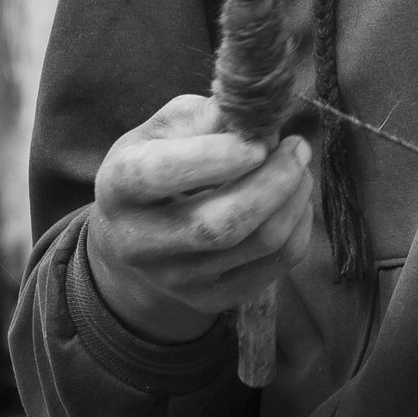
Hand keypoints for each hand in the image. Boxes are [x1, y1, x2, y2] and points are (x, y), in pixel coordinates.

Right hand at [83, 93, 315, 343]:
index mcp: (117, 185)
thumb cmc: (157, 163)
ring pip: (255, 244)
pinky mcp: (207, 300)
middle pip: (219, 224)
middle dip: (273, 181)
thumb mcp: (163, 129)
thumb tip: (257, 124)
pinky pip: (273, 267)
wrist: (134, 234)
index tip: (258, 140)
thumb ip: (205, 117)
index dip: (215, 156)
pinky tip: (295, 202)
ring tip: (299, 169)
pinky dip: (297, 229)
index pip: (159, 174)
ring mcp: (173, 279)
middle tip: (297, 147)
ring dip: (293, 200)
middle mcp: (137, 241)